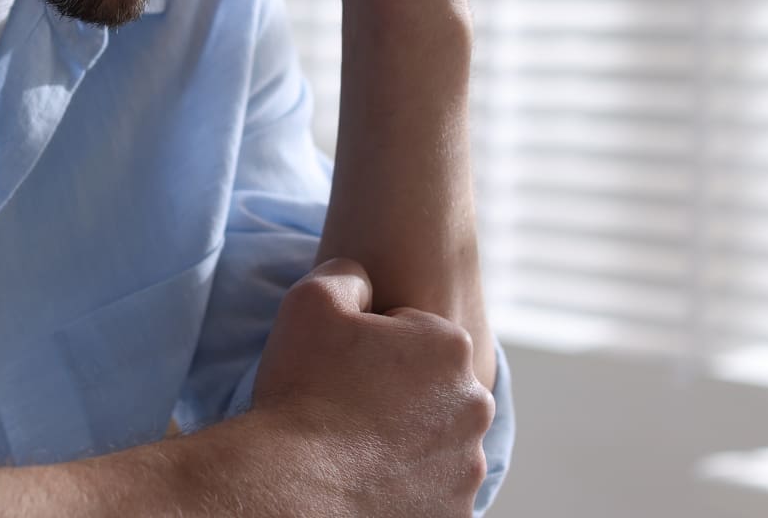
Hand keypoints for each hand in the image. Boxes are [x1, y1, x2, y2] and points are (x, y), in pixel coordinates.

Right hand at [236, 258, 495, 516]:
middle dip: (397, 393)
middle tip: (346, 406)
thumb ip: (347, 275)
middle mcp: (475, 405)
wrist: (292, 488)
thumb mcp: (310, 300)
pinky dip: (407, 485)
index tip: (343, 366)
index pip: (412, 334)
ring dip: (405, 440)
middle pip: (430, 388)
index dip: (371, 345)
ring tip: (353, 446)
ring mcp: (469, 466)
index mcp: (449, 347)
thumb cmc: (302, 392)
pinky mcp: (456, 512)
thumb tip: (365, 278)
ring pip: (436, 441)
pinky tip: (367, 479)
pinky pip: (432, 489)